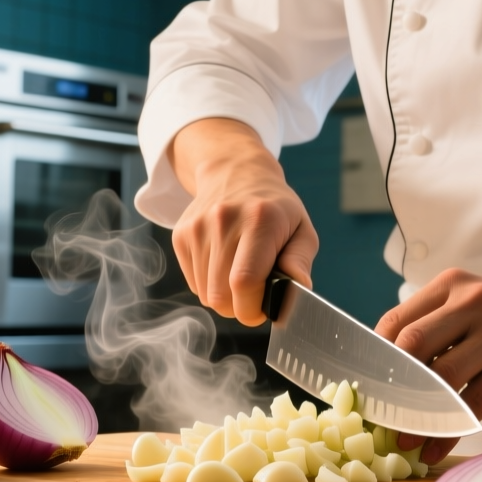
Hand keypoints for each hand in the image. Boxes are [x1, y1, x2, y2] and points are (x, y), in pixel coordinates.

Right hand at [169, 118, 318, 324]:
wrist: (235, 172)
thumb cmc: (275, 208)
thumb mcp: (301, 228)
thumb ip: (300, 261)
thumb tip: (298, 288)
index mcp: (259, 219)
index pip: (245, 281)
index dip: (253, 309)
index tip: (264, 309)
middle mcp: (223, 221)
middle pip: (221, 295)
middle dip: (240, 309)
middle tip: (255, 296)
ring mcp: (197, 228)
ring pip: (206, 295)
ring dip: (225, 298)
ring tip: (241, 276)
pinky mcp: (181, 235)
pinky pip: (194, 284)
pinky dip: (210, 286)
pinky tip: (224, 266)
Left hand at [378, 237, 481, 464]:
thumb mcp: (475, 308)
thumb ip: (437, 329)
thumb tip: (386, 376)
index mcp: (453, 285)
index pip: (396, 321)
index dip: (374, 361)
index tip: (365, 392)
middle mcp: (474, 301)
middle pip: (411, 346)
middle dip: (389, 389)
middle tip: (378, 421)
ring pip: (440, 379)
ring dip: (415, 417)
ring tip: (403, 443)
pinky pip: (471, 404)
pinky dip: (447, 432)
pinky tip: (434, 450)